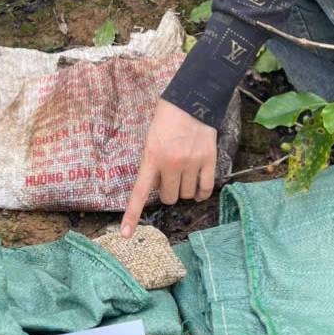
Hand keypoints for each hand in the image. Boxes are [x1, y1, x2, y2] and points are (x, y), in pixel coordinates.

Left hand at [120, 99, 216, 237]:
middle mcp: (171, 164)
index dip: (131, 216)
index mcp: (152, 157)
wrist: (192, 99)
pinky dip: (202, 192)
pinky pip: (205, 189)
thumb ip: (152, 162)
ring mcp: (191, 163)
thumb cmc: (167, 118)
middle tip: (169, 178)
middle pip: (168, 198)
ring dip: (184, 190)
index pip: (139, 192)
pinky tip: (198, 187)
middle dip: (167, 192)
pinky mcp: (209, 161)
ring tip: (184, 173)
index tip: (124, 235)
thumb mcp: (150, 139)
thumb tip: (157, 186)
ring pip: (187, 195)